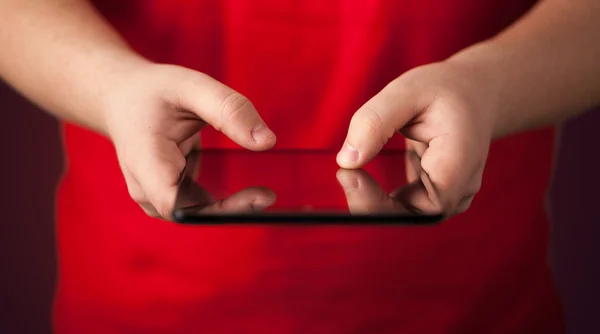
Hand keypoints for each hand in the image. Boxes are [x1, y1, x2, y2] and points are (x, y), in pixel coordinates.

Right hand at [103, 63, 275, 219]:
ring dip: (230, 207)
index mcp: (144, 160)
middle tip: (268, 195)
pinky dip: (223, 199)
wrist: (123, 98)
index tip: (254, 201)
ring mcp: (155, 195)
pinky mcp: (169, 194)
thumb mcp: (192, 86)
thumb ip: (229, 110)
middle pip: (191, 212)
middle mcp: (145, 186)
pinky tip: (249, 189)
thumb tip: (267, 141)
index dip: (215, 209)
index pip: (174, 203)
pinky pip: (198, 205)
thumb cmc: (153, 92)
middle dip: (231, 209)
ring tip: (264, 193)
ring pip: (197, 213)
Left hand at [337, 62, 497, 215]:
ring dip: (376, 201)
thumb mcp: (405, 92)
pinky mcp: (436, 194)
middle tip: (345, 176)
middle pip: (416, 216)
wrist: (474, 92)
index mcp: (460, 160)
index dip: (385, 204)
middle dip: (374, 204)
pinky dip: (381, 197)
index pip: (428, 205)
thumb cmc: (443, 89)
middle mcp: (461, 185)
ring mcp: (452, 194)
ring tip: (351, 175)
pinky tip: (363, 178)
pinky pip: (406, 208)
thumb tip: (346, 160)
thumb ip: (375, 123)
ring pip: (409, 216)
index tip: (349, 178)